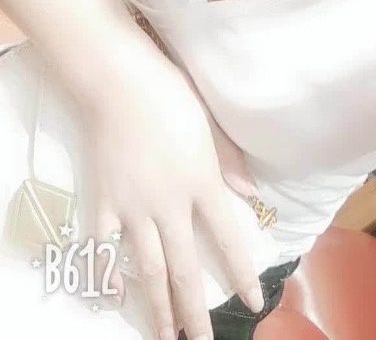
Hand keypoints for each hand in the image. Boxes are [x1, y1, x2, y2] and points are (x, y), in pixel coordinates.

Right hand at [79, 36, 264, 339]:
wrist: (119, 82)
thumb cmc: (171, 95)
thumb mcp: (211, 126)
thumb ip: (231, 164)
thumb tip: (252, 196)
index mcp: (201, 183)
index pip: (228, 238)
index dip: (241, 273)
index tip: (252, 302)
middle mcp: (169, 204)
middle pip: (185, 268)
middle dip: (195, 311)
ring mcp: (133, 207)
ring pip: (147, 268)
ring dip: (157, 307)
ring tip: (165, 337)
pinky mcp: (104, 201)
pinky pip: (103, 247)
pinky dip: (104, 274)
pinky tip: (109, 297)